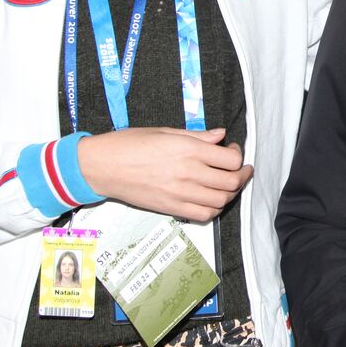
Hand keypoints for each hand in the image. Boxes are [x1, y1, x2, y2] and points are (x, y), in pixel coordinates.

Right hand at [78, 127, 251, 220]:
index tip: (233, 150)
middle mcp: (188, 173)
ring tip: (228, 184)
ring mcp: (180, 194)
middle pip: (231, 182)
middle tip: (242, 169)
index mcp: (188, 149)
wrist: (103, 166)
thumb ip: (197, 136)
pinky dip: (214, 208)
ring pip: (222, 201)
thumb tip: (220, 135)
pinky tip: (212, 199)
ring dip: (230, 193)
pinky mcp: (172, 209)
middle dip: (242, 175)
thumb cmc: (130, 144)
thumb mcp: (165, 131)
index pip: (231, 159)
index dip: (238, 155)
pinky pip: (204, 215)